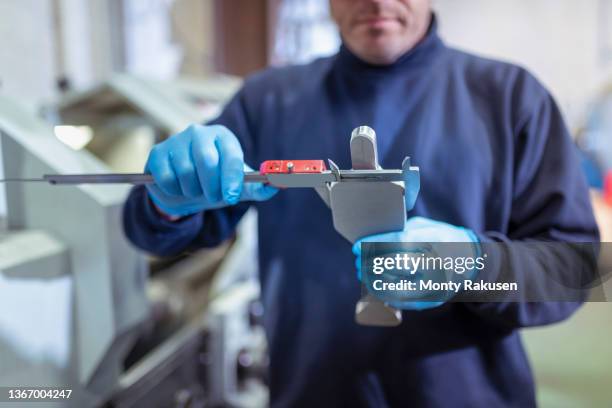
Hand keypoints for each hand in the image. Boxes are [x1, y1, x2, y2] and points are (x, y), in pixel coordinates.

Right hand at [145, 124, 277, 216]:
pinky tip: (178, 188)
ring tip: (195, 190)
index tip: (231, 196)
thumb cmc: (214, 184)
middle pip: (207, 161)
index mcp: (223, 137)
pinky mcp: (158, 153)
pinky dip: (175, 191)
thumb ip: (258, 188)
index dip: (232, 178)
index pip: (230, 155)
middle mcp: (199, 133)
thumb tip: (276, 186)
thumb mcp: (237, 187)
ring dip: (193, 191)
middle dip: (212, 186)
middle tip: (214, 197)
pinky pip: (167, 178)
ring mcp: (176, 141)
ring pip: (186, 172)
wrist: (183, 191)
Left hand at [352, 216, 479, 309]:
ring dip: (373, 280)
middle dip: (369, 263)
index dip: (373, 245)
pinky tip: (373, 286)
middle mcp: (436, 264)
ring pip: (395, 287)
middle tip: (357, 260)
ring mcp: (435, 284)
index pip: (398, 242)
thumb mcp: (426, 227)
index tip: (356, 246)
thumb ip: (402, 232)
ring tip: (362, 272)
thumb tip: (374, 239)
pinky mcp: (432, 299)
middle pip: (394, 266)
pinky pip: (402, 301)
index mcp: (435, 241)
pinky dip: (384, 293)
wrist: (470, 261)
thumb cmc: (443, 239)